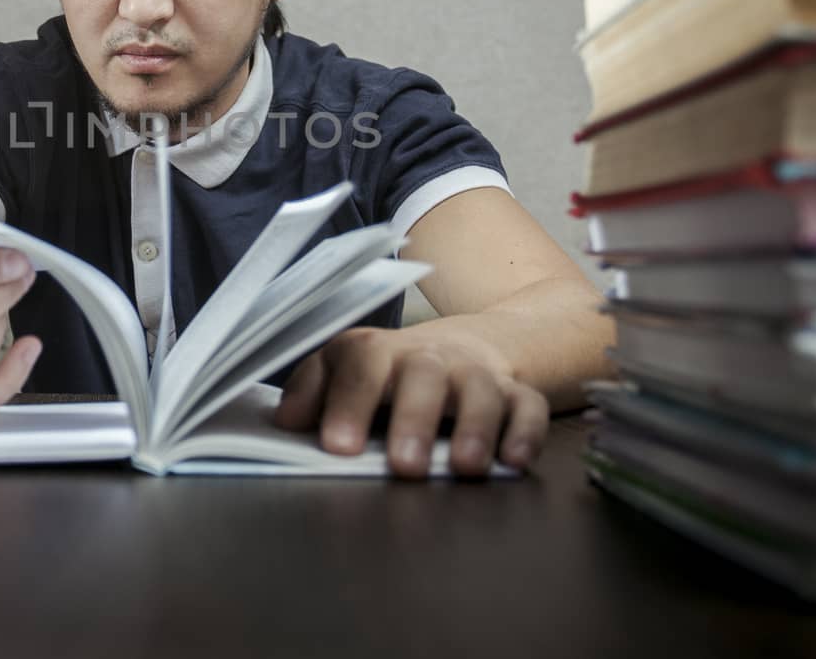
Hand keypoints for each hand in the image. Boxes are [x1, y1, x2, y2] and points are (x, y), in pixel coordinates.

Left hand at [274, 324, 548, 478]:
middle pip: (424, 375)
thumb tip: (286, 422)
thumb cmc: (387, 371)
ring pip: (482, 390)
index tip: (338, 447)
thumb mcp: (343, 370)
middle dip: (415, 418)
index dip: (350, 402)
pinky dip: (525, 432)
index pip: (362, 362)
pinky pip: (529, 407)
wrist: (460, 347)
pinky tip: (513, 461)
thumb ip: (312, 391)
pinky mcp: (517, 393)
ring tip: (464, 467)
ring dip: (475, 427)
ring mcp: (476, 374)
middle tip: (404, 465)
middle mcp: (430, 359)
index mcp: (378, 352)